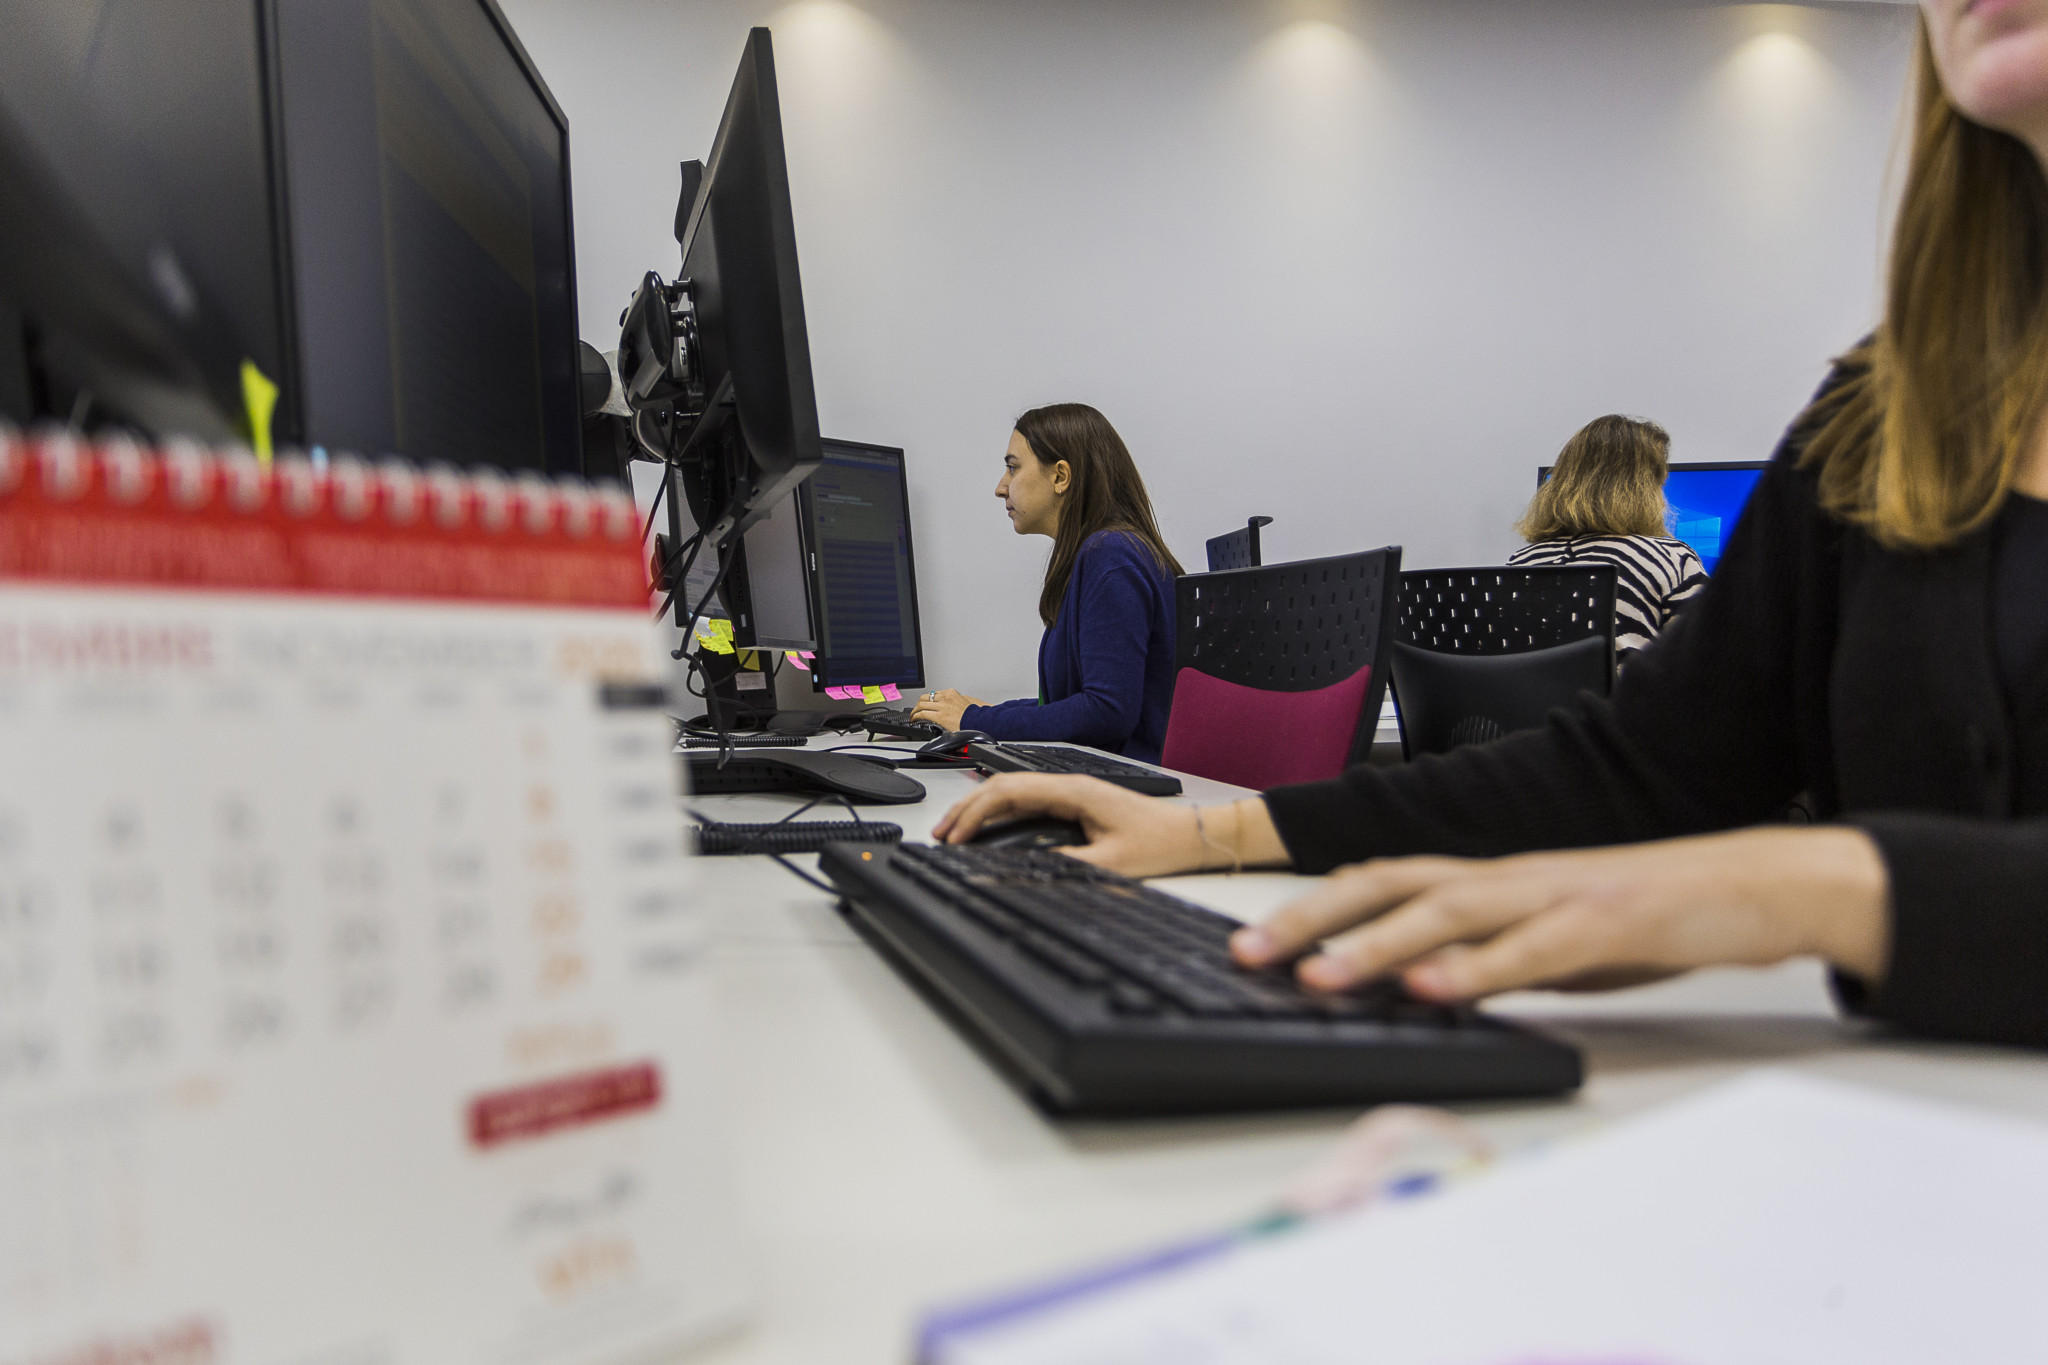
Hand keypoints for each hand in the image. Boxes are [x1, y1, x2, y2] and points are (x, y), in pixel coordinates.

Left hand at [908, 688, 981, 731]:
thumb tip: (959, 703)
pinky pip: (923, 714)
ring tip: (912, 715)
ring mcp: (941, 706)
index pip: (934, 694)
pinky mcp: (939, 716)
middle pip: (925, 697)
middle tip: (916, 709)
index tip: (926, 704)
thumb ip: (959, 701)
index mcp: (951, 693)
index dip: (928, 700)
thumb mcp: (966, 701)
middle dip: (918, 704)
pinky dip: (915, 716)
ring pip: (921, 704)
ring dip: (915, 710)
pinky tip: (914, 720)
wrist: (978, 720)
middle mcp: (945, 697)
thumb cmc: (975, 714)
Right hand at [933, 774, 1212, 877]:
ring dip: (980, 808)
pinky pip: (1026, 800)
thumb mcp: (1112, 864)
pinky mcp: (1075, 801)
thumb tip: (1026, 873)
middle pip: (1003, 787)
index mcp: (1073, 791)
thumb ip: (1068, 868)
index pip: (1009, 793)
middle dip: (966, 809)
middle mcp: (1069, 785)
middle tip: (940, 834)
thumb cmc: (1161, 842)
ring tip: (954, 830)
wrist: (1192, 834)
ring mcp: (1071, 791)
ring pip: (1012, 791)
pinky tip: (989, 828)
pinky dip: (1000, 812)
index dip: (975, 814)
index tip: (955, 838)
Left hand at [1230, 826, 1890, 1001]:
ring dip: (1375, 945)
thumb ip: (1482, 961)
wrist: (1753, 886)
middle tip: (1247, 955)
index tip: (1250, 945)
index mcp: (1489, 882)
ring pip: (1447, 910)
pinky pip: (1530, 948)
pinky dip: (1476, 969)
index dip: (1310, 908)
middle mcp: (1507, 878)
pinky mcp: (1604, 924)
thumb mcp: (1544, 946)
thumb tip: (1412, 991)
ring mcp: (1552, 895)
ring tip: (1318, 977)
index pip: (1381, 882)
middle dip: (1311, 919)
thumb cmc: (1647, 917)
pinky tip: (1434, 991)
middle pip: (1390, 883)